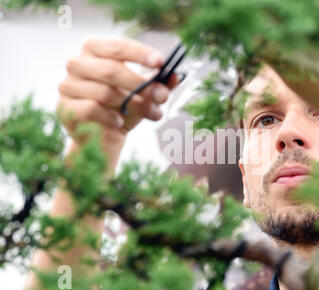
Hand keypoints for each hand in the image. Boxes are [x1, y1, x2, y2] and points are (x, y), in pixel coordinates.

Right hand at [57, 36, 178, 144]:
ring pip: (104, 92)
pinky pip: (91, 109)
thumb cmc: (124, 108)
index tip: (160, 63)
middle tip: (162, 96)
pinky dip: (111, 117)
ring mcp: (67, 85)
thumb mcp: (144, 95)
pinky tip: (120, 123)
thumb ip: (159, 84)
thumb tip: (176, 76)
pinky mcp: (64, 108)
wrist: (103, 138)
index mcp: (95, 50)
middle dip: (141, 85)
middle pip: (111, 70)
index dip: (139, 53)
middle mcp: (77, 63)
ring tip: (152, 114)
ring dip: (134, 105)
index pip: (117, 46)